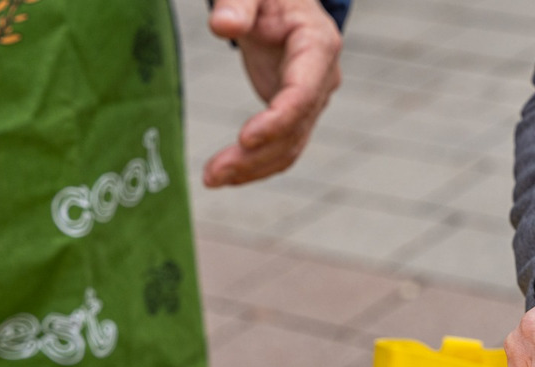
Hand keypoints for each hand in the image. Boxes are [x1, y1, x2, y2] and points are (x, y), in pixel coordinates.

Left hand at [204, 0, 341, 185]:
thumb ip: (237, 3)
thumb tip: (223, 26)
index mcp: (318, 45)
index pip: (303, 93)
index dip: (278, 120)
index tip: (246, 139)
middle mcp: (321, 78)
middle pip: (294, 128)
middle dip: (256, 155)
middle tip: (214, 174)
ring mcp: (311, 99)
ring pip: (290, 145)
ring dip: (253, 168)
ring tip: (213, 179)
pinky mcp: (294, 112)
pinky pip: (282, 146)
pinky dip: (257, 164)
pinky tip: (228, 176)